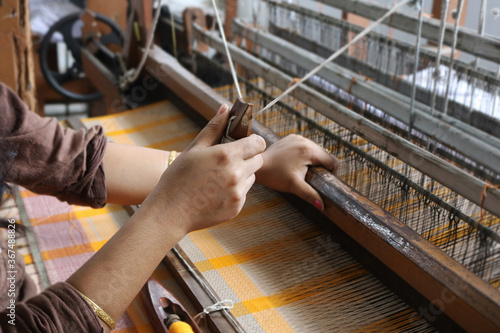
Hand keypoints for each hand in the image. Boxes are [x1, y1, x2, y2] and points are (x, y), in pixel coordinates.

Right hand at [143, 104, 265, 233]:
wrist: (170, 212)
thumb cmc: (178, 177)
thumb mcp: (194, 149)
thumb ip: (214, 128)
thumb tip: (226, 108)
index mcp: (227, 155)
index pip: (258, 143)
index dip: (253, 141)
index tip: (244, 143)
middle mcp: (236, 174)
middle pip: (258, 160)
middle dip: (248, 157)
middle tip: (228, 161)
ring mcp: (238, 192)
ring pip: (251, 177)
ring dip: (242, 174)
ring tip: (218, 178)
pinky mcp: (237, 207)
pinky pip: (243, 193)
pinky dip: (235, 190)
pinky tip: (216, 192)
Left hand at [256, 134, 338, 210]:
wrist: (258, 166)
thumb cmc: (275, 175)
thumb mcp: (294, 186)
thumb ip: (310, 195)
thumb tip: (321, 206)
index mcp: (308, 151)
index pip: (331, 160)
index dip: (333, 172)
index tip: (327, 181)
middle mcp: (304, 141)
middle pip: (324, 154)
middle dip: (323, 166)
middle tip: (316, 178)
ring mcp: (297, 138)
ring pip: (315, 149)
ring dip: (315, 160)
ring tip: (307, 171)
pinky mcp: (291, 138)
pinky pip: (305, 146)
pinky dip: (306, 154)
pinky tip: (298, 163)